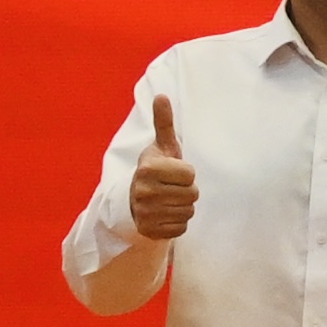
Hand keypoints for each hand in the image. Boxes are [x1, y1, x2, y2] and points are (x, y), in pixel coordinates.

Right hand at [128, 97, 195, 245]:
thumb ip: (164, 122)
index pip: (191, 175)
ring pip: (188, 212)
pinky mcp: (149, 231)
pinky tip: (166, 214)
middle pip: (192, 195)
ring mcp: (145, 213)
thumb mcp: (162, 146)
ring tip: (168, 199)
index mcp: (148, 168)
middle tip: (172, 187)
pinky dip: (177, 223)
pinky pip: (181, 228)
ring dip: (183, 206)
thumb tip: (162, 96)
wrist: (134, 199)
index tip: (173, 172)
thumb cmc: (156, 170)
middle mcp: (144, 191)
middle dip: (187, 191)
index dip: (187, 173)